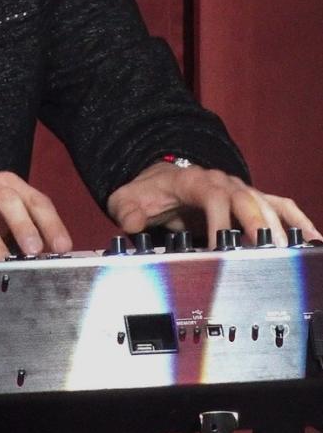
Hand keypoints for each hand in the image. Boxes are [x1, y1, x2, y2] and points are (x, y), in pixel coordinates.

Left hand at [107, 161, 322, 248]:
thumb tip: (132, 222)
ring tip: (294, 252)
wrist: (163, 180)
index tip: (219, 247)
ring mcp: (242, 191)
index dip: (218, 220)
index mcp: (195, 181)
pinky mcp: (254, 201)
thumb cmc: (150, 192)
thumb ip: (128, 211)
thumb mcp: (128, 199)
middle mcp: (224, 183)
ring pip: (267, 204)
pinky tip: (315, 242)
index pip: (212, 197)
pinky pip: (282, 208)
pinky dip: (300, 222)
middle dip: (258, 224)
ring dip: (281, 227)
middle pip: (247, 199)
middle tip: (269, 251)